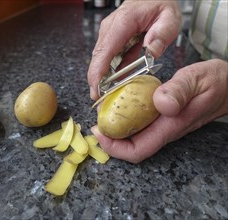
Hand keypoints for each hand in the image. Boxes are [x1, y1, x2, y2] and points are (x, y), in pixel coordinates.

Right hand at [88, 0, 181, 99]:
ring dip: (102, 80)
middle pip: (98, 59)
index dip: (97, 73)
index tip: (96, 91)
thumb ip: (161, 34)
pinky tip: (114, 87)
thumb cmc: (160, 4)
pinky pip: (107, 60)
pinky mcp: (111, 40)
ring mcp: (108, 35)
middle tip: (100, 103)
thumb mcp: (169, 18)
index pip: (105, 51)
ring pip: (100, 61)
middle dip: (96, 83)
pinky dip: (109, 74)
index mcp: (122, 23)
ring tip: (107, 98)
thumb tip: (150, 51)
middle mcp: (110, 29)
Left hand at [92, 59, 227, 162]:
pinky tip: (119, 104)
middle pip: (131, 146)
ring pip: (134, 136)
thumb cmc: (216, 82)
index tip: (98, 132)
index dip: (114, 148)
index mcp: (169, 126)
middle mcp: (163, 130)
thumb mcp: (198, 79)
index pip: (137, 150)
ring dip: (115, 129)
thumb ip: (180, 90)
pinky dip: (125, 118)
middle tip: (95, 121)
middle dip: (110, 139)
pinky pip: (140, 124)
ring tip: (102, 113)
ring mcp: (163, 125)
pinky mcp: (163, 117)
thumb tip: (160, 103)